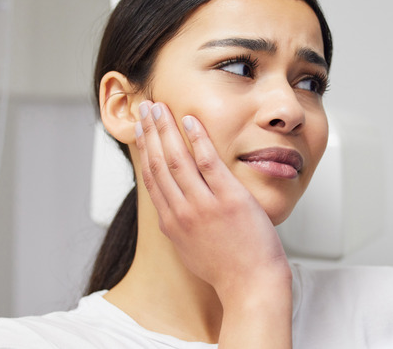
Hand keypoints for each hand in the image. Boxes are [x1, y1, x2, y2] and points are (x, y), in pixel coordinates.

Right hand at [135, 101, 291, 346]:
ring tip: (159, 107)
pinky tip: (190, 120)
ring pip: (176, 159)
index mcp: (172, 224)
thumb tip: (176, 209)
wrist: (251, 286)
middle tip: (145, 108)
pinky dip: (197, 138)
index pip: (152, 179)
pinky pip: (208, 161)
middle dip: (150, 133)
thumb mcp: (193, 250)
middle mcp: (182, 212)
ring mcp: (204, 205)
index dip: (144, 151)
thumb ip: (182, 226)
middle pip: (158, 164)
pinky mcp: (228, 199)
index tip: (141, 131)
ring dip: (165, 129)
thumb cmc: (229, 271)